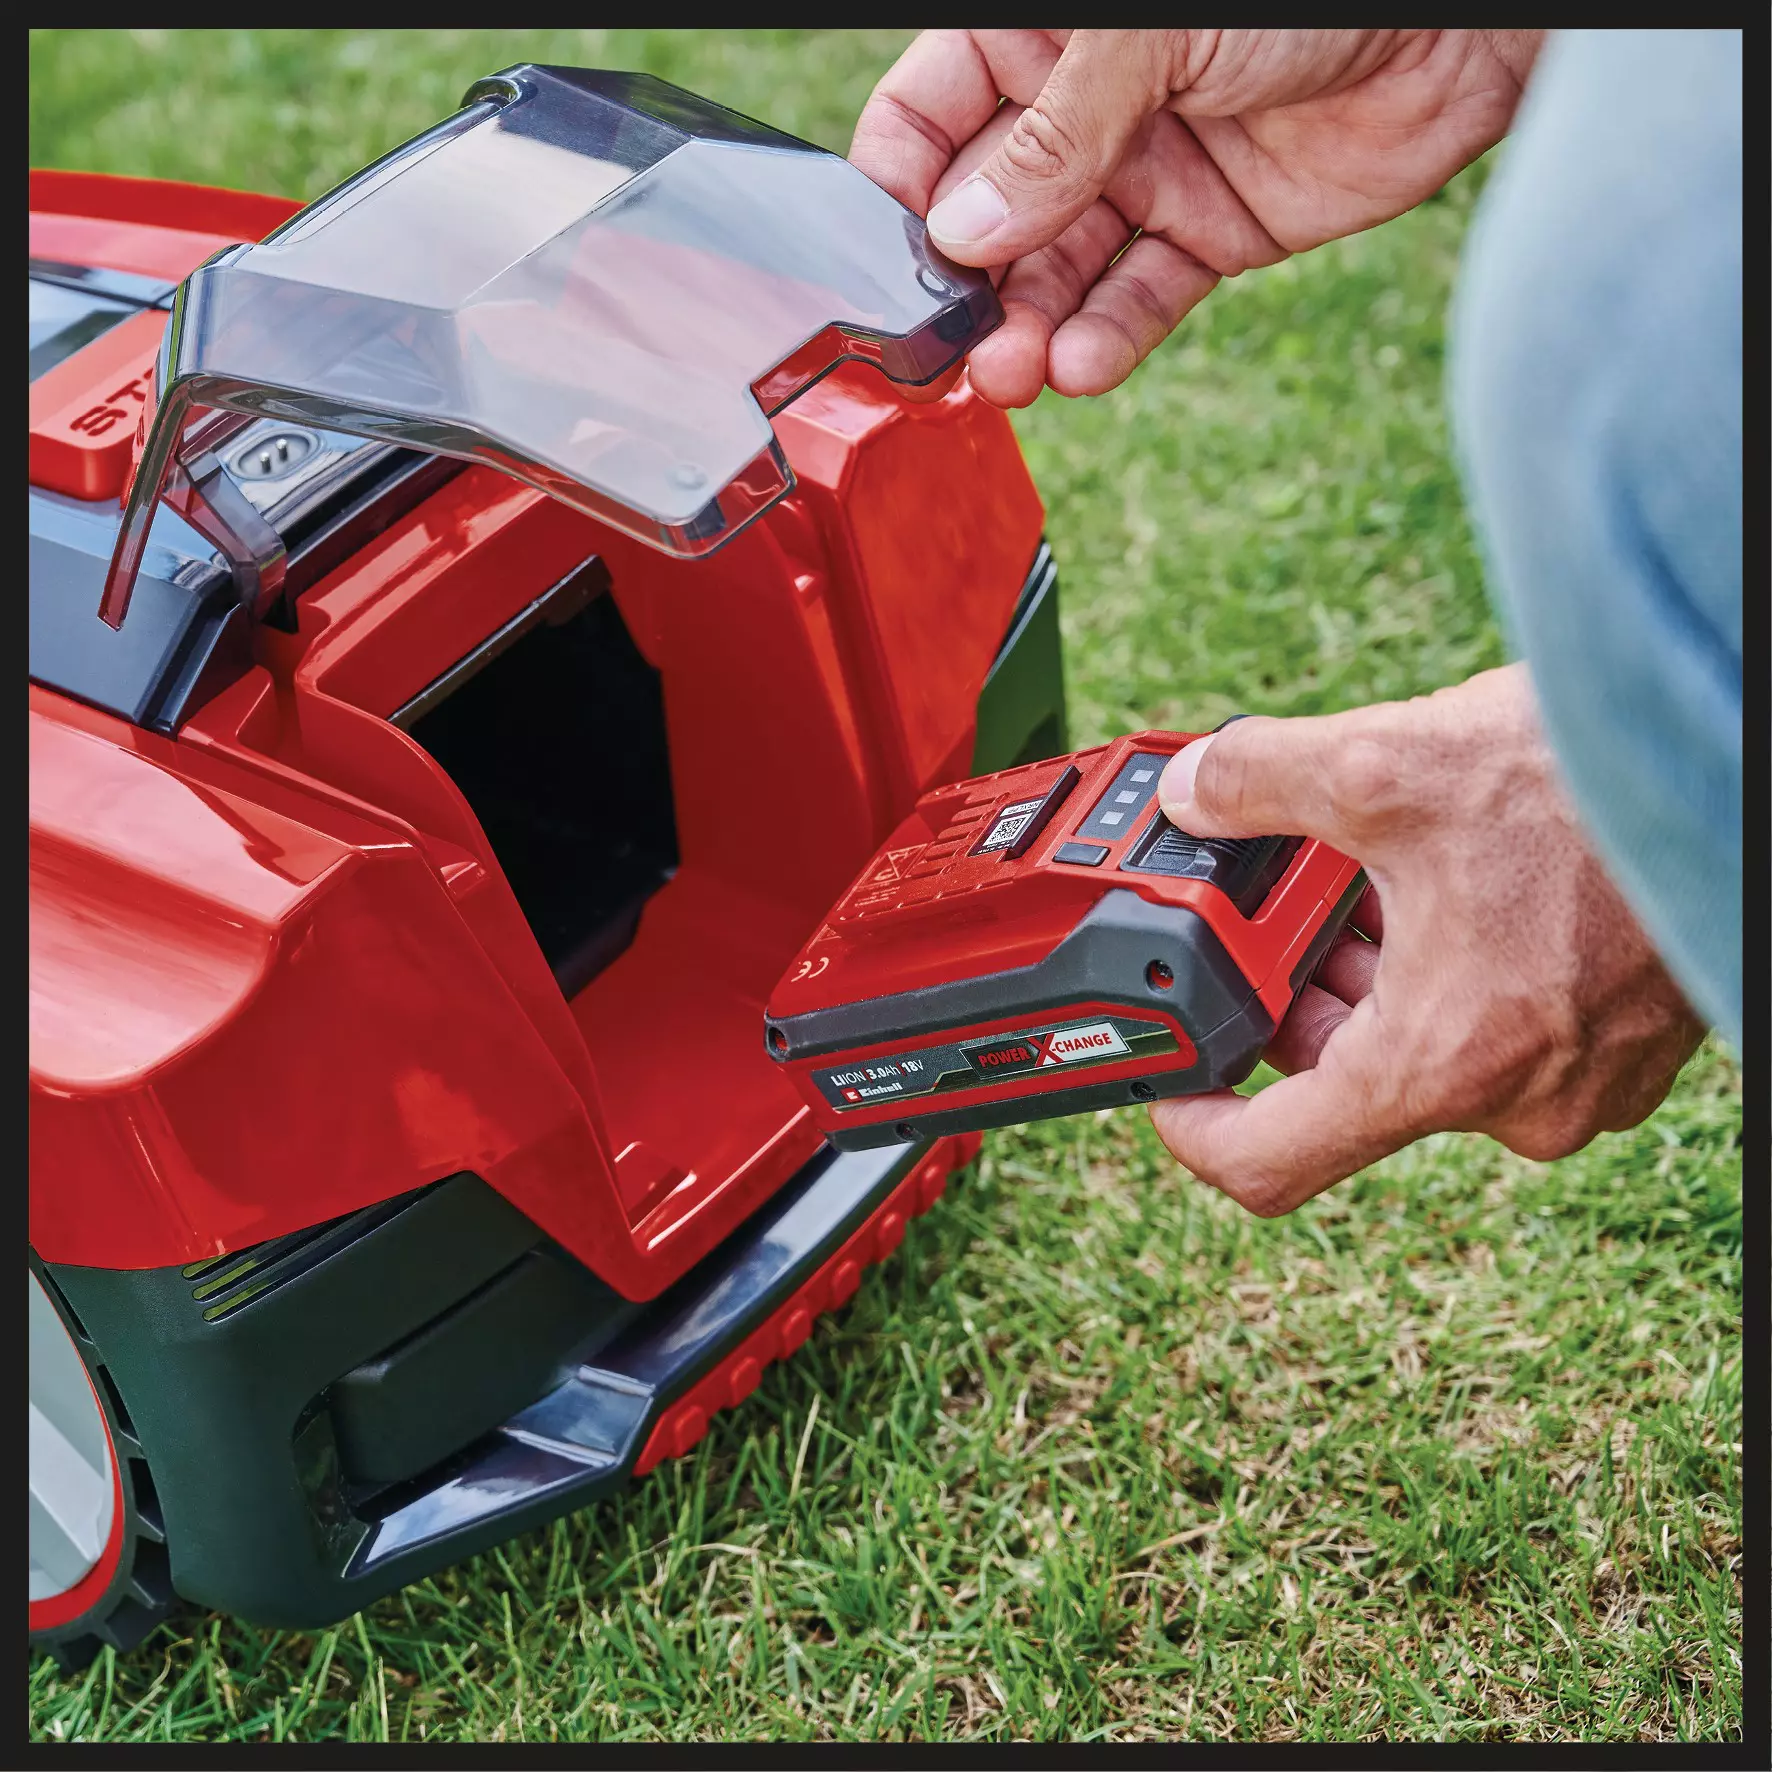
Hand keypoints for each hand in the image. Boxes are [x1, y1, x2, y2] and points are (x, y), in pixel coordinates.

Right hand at [851, 29, 1541, 405]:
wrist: (1454, 23)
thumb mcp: (1147, 39)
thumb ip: (1055, 139)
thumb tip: (962, 232)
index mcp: (1040, 38)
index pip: (929, 117)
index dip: (899, 187)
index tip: (885, 261)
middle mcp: (1081, 110)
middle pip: (987, 215)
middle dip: (968, 287)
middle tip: (962, 348)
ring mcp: (1144, 174)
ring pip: (1057, 272)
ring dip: (1029, 330)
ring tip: (1016, 374)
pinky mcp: (1209, 234)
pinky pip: (1138, 299)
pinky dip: (1107, 340)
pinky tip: (1079, 368)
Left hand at [1148, 665, 1705, 1214]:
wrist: (1733, 766)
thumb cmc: (1594, 786)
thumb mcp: (1386, 763)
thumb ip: (1259, 781)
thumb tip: (1192, 788)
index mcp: (1436, 1064)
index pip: (1270, 1163)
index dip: (1195, 1129)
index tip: (1166, 1086)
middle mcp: (1509, 1099)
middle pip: (1340, 1080)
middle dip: (1291, 993)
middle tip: (1270, 913)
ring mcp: (1571, 1080)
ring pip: (1420, 1046)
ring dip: (1371, 971)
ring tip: (1363, 874)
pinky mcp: (1614, 1046)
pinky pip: (1495, 1029)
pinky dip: (1447, 969)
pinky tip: (1444, 881)